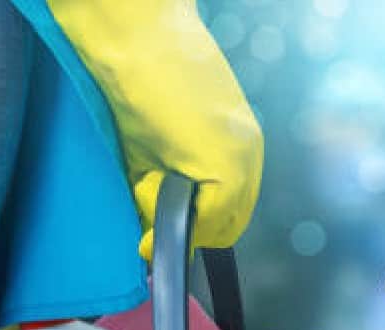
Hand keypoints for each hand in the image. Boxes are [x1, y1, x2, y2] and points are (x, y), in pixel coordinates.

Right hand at [46, 0, 263, 257]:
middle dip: (187, 228)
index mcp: (240, 147)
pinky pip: (208, 219)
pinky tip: (149, 177)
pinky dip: (173, 213)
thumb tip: (151, 237)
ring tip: (147, 175)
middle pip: (228, 226)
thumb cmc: (138, 82)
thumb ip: (162, 191)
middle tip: (148, 200)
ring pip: (217, 227)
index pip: (232, 212)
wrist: (134, 37)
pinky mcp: (228, 167)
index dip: (198, 227)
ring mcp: (243, 162)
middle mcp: (250, 156)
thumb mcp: (154, 148)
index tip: (164, 227)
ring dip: (176, 217)